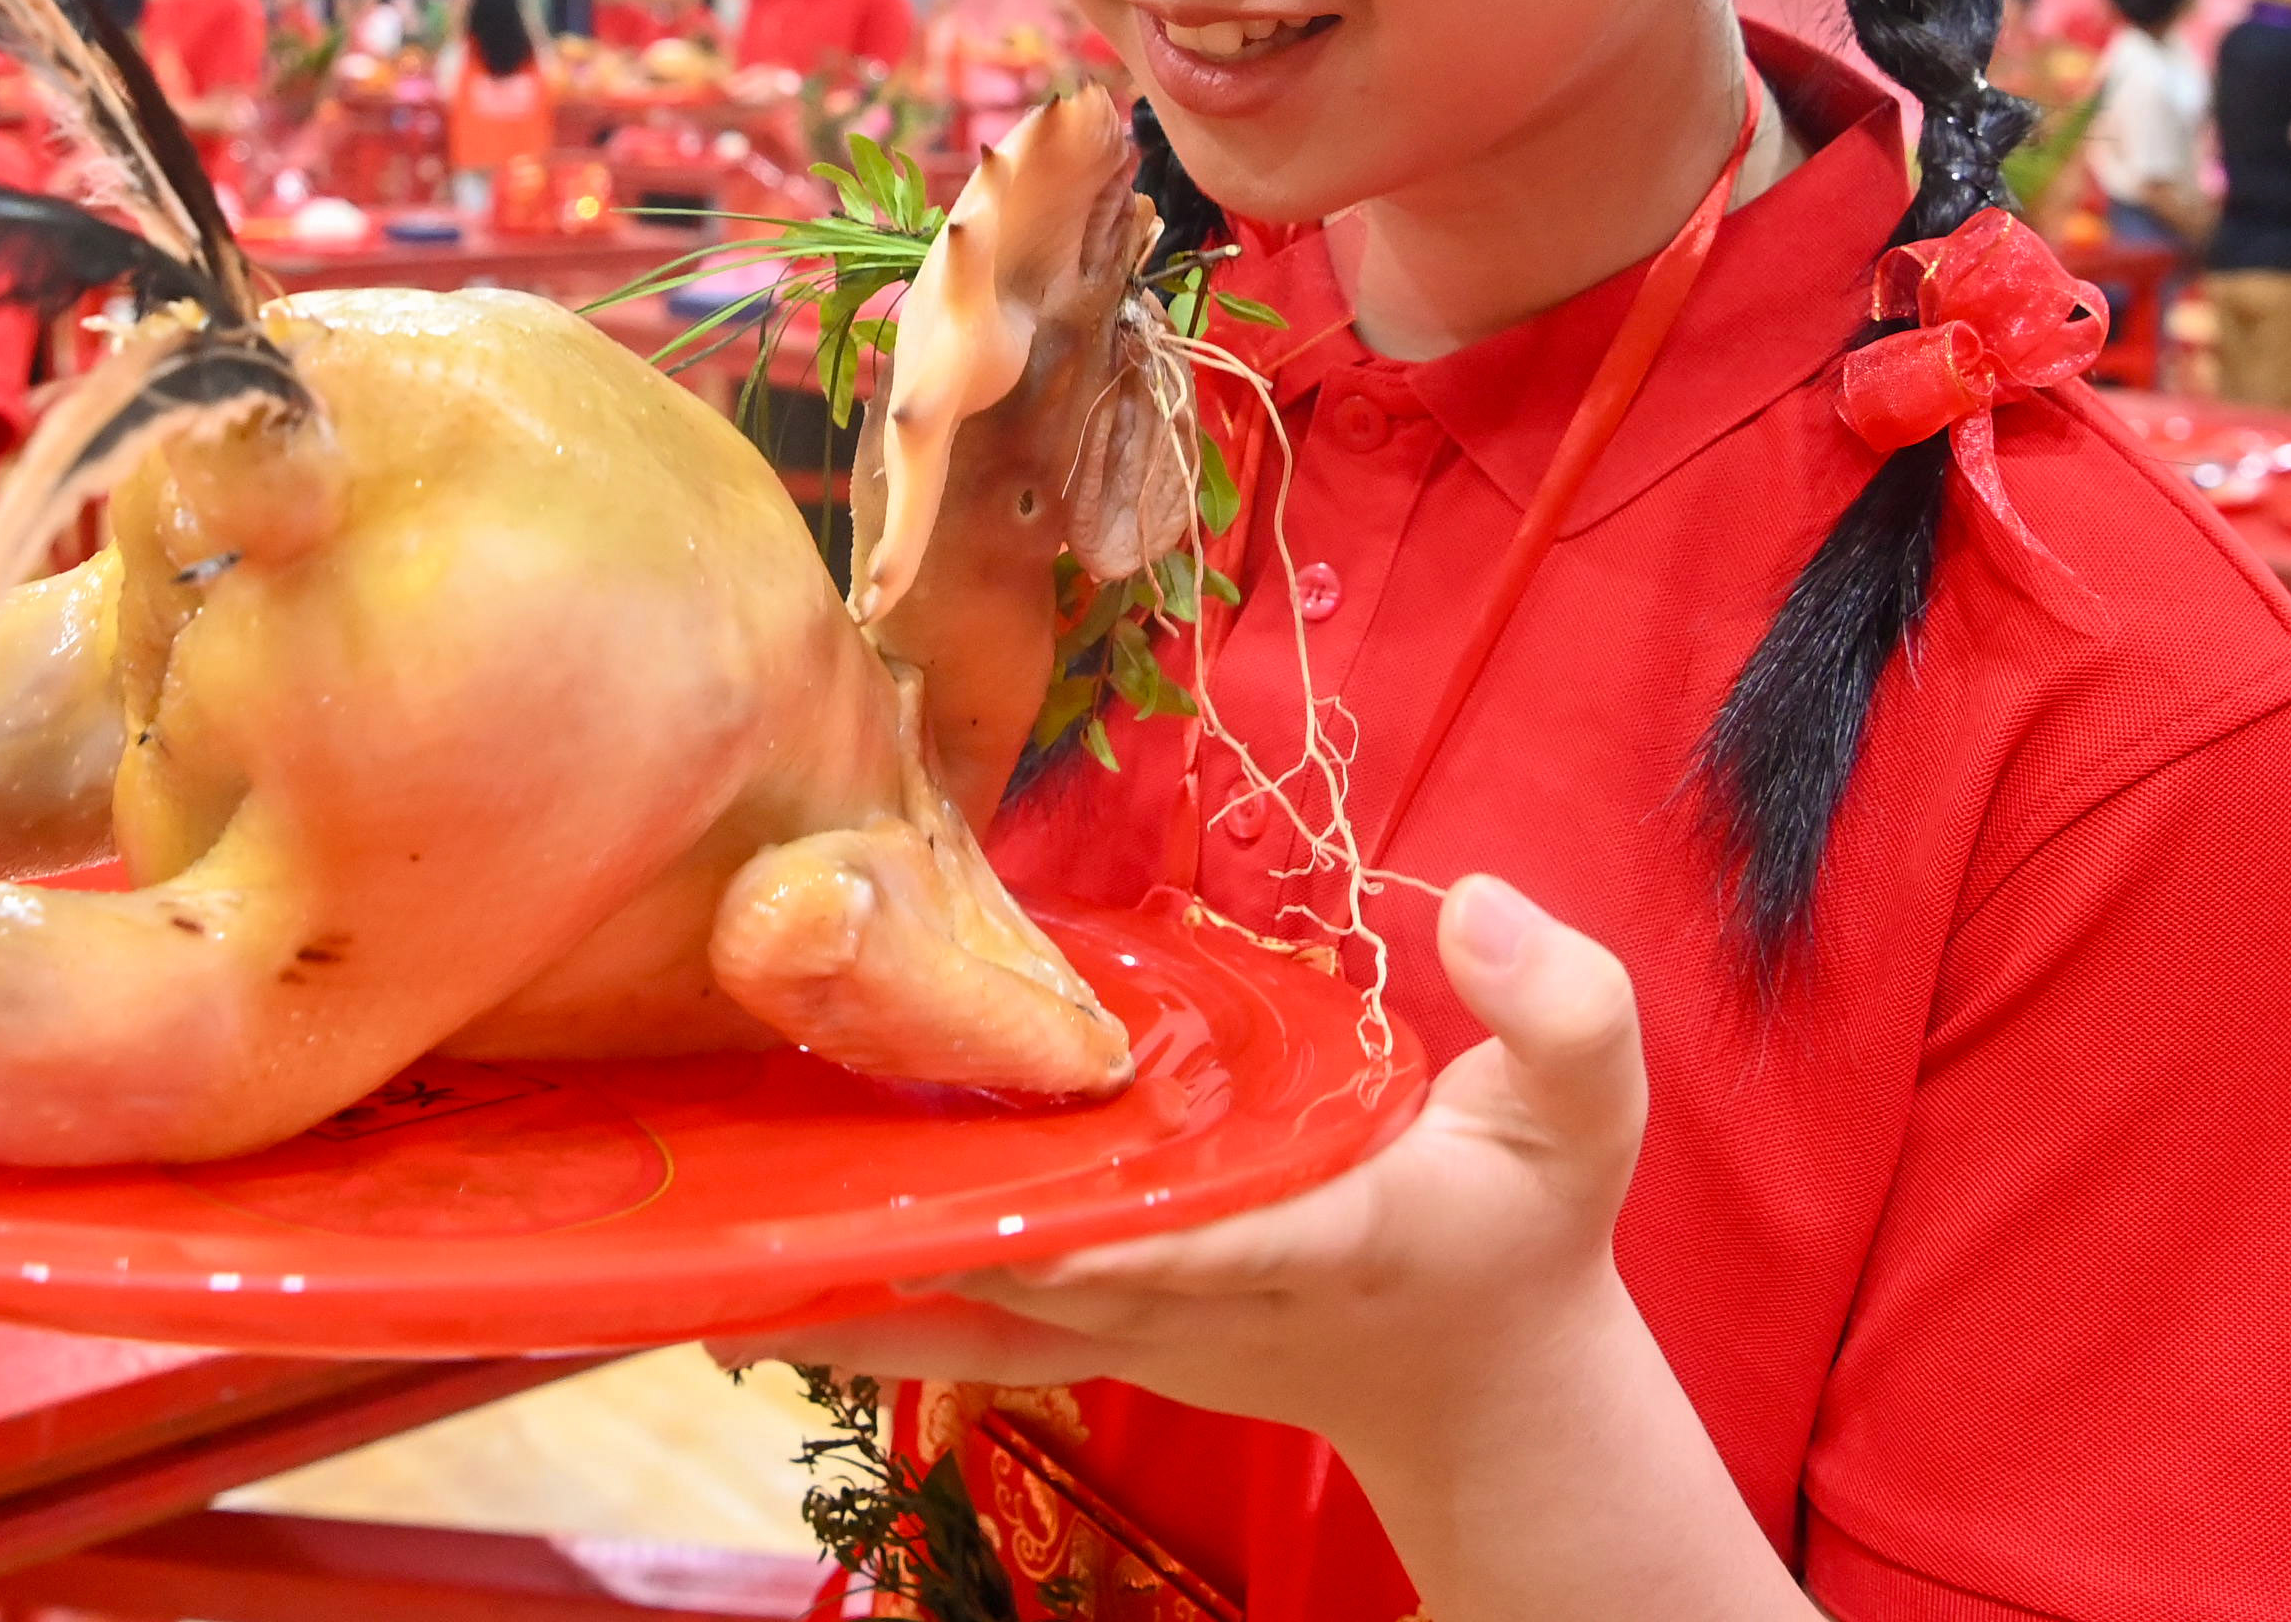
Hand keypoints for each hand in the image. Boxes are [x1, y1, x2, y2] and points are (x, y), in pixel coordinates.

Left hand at [722, 876, 1645, 1445]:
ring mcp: (1135, 1330)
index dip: (1084, 1213)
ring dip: (848, 1285)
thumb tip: (1471, 900)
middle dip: (909, 1220)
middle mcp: (1198, 1297)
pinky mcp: (1096, 1336)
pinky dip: (863, 1308)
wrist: (1485, 1390)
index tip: (977, 1187)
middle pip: (1032, 1266)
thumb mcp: (1591, 1111)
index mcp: (1314, 1237)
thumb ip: (1564, 1003)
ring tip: (700, 1253)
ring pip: (971, 1314)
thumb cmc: (1526, 1226)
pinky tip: (742, 1293)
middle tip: (761, 1170)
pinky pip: (963, 1327)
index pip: (1190, 1228)